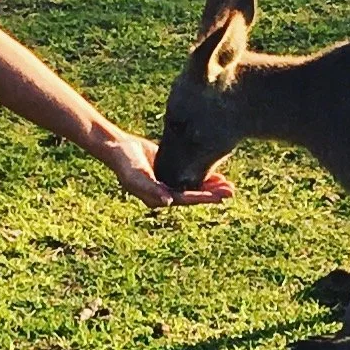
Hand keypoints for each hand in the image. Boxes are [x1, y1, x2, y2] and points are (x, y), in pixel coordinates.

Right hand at [104, 134, 234, 209]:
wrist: (118, 147)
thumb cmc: (125, 163)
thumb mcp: (136, 176)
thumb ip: (151, 189)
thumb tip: (168, 203)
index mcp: (158, 198)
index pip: (185, 199)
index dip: (203, 198)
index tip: (220, 197)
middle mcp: (166, 193)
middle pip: (193, 195)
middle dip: (212, 193)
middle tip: (231, 191)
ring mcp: (169, 182)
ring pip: (194, 186)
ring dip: (211, 186)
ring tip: (229, 185)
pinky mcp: (171, 170)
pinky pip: (190, 175)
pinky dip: (203, 175)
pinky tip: (217, 175)